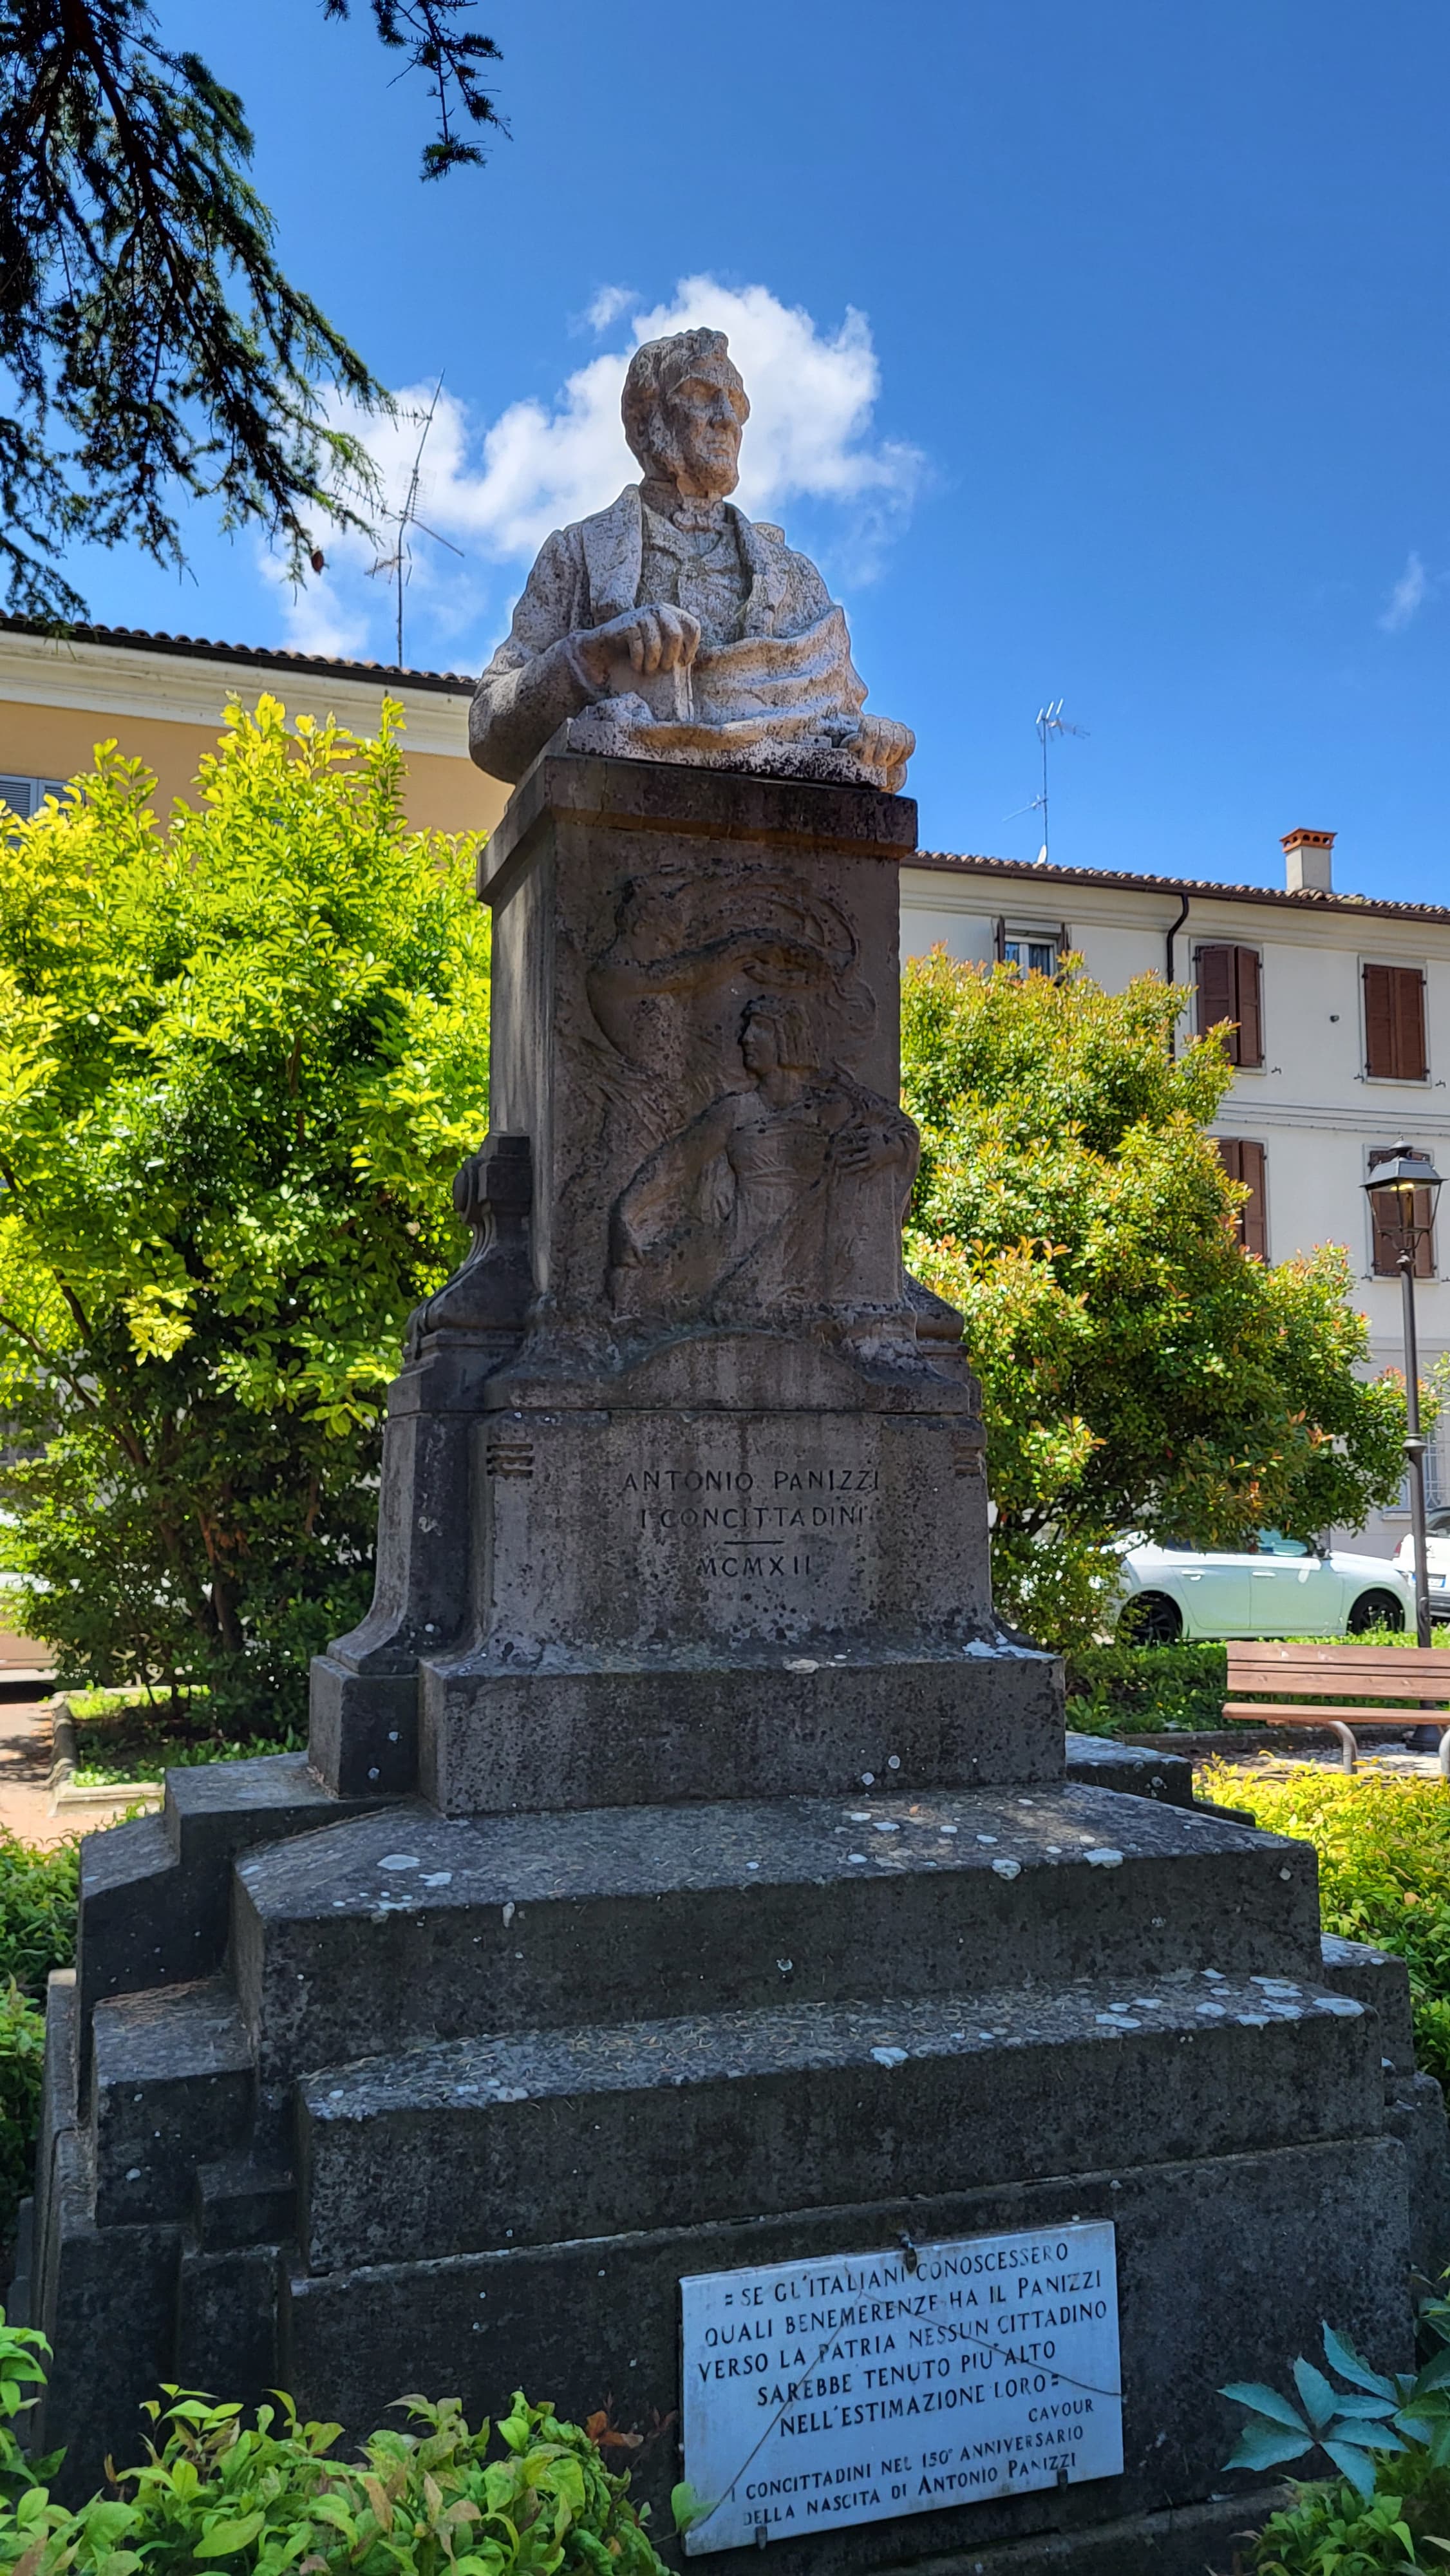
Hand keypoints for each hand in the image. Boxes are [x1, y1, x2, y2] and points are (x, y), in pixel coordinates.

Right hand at [572, 604, 700, 691]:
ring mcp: (643, 615)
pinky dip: (638, 661)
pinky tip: (636, 666)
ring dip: (653, 662)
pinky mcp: (628, 623)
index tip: (683, 663)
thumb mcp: (661, 648)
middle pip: (675, 634)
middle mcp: (659, 610)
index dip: (691, 647)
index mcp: (672, 614)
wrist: (606, 648)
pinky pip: (639, 645)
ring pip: (656, 642)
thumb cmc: (639, 651)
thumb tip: (695, 661)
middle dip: (670, 657)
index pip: (693, 626)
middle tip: (664, 669)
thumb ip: (677, 649)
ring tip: (648, 671)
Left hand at [834, 1122, 896, 1177]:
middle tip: (837, 1162)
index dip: (844, 1148)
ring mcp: (873, 1161)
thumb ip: (861, 1131)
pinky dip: (865, 1178)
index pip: (854, 1146)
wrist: (895, 1147)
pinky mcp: (877, 1166)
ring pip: (860, 1166)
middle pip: (855, 1157)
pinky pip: (870, 1173)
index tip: (836, 1150)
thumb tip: (850, 1131)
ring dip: (850, 1169)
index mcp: (868, 1144)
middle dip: (846, 1160)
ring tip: (842, 1172)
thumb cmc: (882, 1138)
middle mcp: (870, 1153)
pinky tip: (858, 1181)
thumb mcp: (872, 1132)